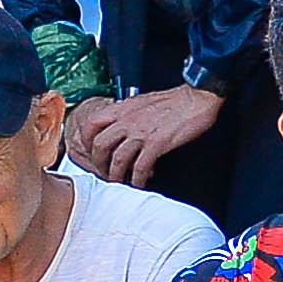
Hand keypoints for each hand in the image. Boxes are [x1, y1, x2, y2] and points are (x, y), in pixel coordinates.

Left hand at [66, 84, 214, 179]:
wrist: (196, 97)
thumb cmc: (174, 99)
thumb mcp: (142, 101)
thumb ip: (128, 113)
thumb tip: (121, 125)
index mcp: (122, 108)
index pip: (91, 124)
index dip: (86, 140)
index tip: (91, 151)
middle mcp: (127, 120)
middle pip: (99, 145)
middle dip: (98, 163)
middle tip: (103, 172)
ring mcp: (141, 133)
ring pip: (117, 159)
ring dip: (116, 175)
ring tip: (119, 183)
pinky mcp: (157, 144)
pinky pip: (140, 167)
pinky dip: (137, 179)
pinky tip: (139, 183)